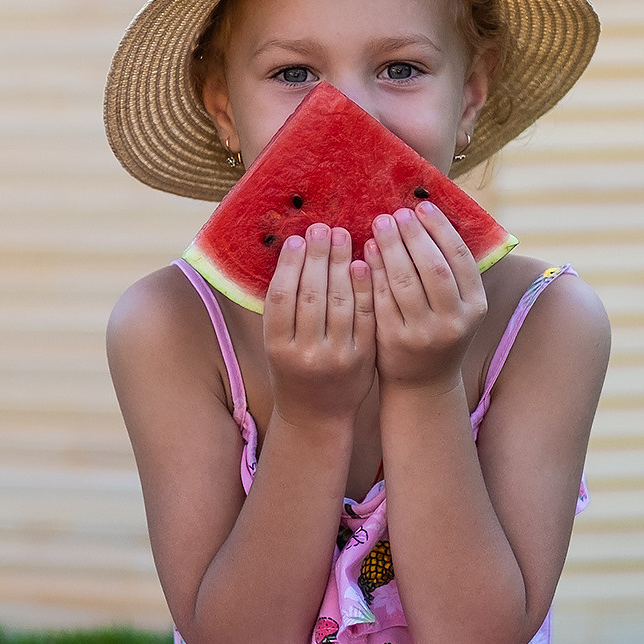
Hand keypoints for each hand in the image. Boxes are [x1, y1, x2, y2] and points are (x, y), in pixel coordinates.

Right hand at [261, 223, 376, 427]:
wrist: (317, 415)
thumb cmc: (292, 370)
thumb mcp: (277, 344)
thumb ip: (284, 308)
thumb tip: (294, 254)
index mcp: (278, 348)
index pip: (282, 298)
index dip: (290, 266)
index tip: (297, 239)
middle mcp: (307, 353)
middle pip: (312, 296)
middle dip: (318, 257)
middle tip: (323, 228)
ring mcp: (338, 356)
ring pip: (341, 302)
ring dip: (341, 265)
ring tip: (342, 236)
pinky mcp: (364, 357)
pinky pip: (366, 315)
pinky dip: (364, 287)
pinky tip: (363, 263)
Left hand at [367, 203, 488, 389]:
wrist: (423, 383)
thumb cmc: (439, 331)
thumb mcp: (459, 306)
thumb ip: (450, 270)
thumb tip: (429, 215)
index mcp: (475, 306)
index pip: (460, 259)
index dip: (441, 229)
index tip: (423, 207)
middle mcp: (453, 321)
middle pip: (433, 269)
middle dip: (414, 236)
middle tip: (397, 213)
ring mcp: (423, 333)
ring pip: (405, 282)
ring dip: (391, 248)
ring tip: (380, 224)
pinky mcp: (394, 340)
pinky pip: (381, 299)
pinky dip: (374, 271)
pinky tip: (367, 251)